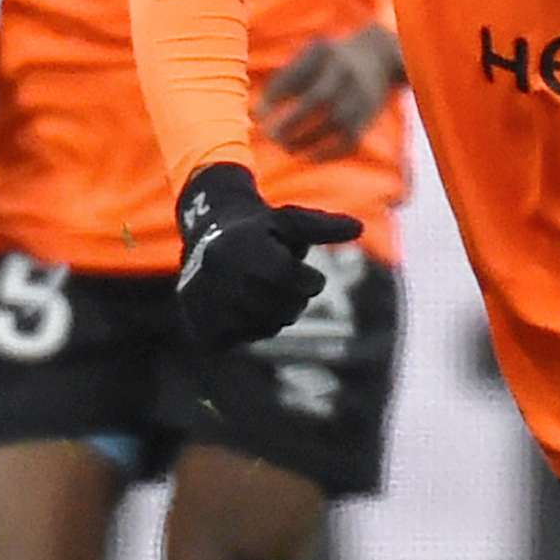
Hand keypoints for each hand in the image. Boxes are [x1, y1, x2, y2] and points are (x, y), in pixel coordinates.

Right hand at [171, 163, 360, 350]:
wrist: (207, 238)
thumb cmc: (260, 230)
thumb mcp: (290, 221)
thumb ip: (323, 226)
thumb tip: (357, 228)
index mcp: (240, 244)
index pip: (288, 278)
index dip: (308, 281)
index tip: (311, 278)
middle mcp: (218, 273)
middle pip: (281, 306)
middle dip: (295, 300)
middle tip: (291, 289)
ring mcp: (207, 301)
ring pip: (265, 326)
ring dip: (276, 315)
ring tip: (267, 294)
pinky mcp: (202, 325)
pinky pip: (244, 338)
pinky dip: (254, 328)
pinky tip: (249, 308)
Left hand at [257, 25, 403, 161]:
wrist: (378, 56)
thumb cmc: (328, 60)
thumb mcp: (309, 55)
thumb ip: (284, 78)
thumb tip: (256, 114)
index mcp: (325, 52)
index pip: (297, 75)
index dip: (275, 96)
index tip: (256, 114)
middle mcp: (346, 72)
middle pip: (319, 98)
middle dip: (292, 120)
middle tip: (269, 135)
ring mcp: (360, 95)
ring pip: (335, 121)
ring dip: (306, 139)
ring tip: (285, 146)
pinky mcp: (367, 117)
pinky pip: (349, 140)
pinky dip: (327, 152)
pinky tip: (307, 156)